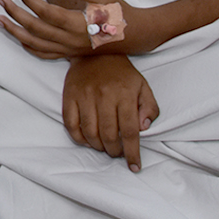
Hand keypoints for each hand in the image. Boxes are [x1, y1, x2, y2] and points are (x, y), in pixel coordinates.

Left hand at [0, 0, 138, 58]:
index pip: (46, 12)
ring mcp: (71, 49)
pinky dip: (29, 47)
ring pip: (36, 44)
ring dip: (15, 32)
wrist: (137, 35)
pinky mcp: (72, 54)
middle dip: (14, 13)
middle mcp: (72, 40)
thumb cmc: (120, 12)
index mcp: (79, 24)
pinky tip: (19, 38)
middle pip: (35, 28)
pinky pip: (46, 55)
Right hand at [63, 55, 158, 171]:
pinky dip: (79, 137)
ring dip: (98, 146)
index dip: (132, 152)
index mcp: (124, 94)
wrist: (95, 51)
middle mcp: (104, 96)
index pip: (130, 131)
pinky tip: (87, 140)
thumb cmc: (122, 74)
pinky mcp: (69, 96)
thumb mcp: (142, 86)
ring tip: (104, 147)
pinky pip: (71, 124)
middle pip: (108, 135)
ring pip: (89, 132)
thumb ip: (149, 108)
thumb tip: (144, 128)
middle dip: (114, 151)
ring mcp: (84, 96)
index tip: (135, 166)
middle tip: (117, 153)